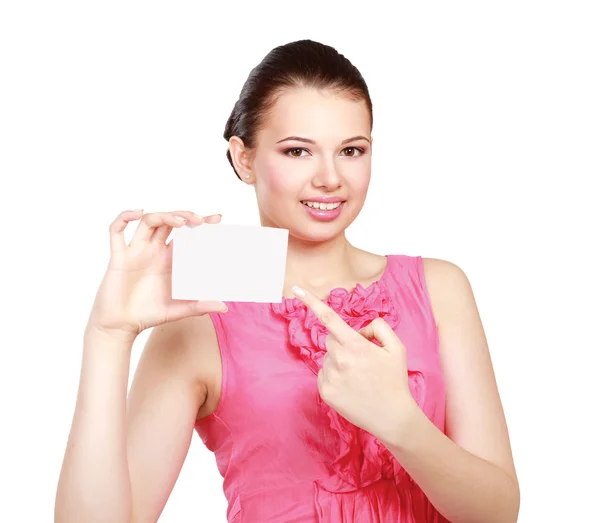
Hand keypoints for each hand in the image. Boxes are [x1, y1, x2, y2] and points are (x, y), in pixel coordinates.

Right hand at [86, 209, 226, 342]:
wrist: (121, 326)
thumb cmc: (148, 315)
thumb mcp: (178, 310)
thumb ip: (199, 306)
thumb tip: (224, 307)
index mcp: (169, 260)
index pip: (187, 234)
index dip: (201, 223)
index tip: (217, 218)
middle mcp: (154, 251)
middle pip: (169, 222)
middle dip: (184, 216)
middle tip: (200, 221)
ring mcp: (136, 251)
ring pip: (149, 221)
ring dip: (164, 216)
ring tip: (181, 222)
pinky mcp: (119, 257)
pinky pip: (116, 231)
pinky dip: (124, 217)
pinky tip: (137, 212)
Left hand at [291, 285, 417, 441]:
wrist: (392, 417)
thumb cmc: (395, 380)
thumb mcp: (396, 348)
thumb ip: (379, 328)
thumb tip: (360, 329)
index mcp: (355, 345)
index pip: (329, 318)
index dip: (311, 302)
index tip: (296, 289)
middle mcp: (339, 359)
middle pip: (331, 339)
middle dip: (342, 343)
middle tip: (362, 358)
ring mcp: (330, 376)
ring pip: (328, 358)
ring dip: (339, 361)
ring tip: (358, 377)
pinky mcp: (325, 392)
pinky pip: (324, 374)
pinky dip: (334, 376)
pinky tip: (350, 386)